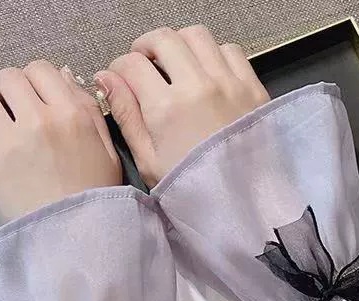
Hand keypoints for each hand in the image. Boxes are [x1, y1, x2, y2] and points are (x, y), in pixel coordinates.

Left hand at [0, 62, 120, 225]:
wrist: (74, 246)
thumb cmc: (93, 204)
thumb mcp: (108, 155)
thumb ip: (89, 112)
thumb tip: (65, 76)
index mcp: (72, 116)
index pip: (40, 70)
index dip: (33, 82)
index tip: (31, 99)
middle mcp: (38, 122)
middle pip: (7, 78)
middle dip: (6, 92)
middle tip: (9, 113)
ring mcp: (7, 144)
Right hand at [95, 26, 268, 186]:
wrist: (243, 207)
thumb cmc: (194, 192)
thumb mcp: (150, 161)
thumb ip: (127, 115)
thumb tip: (106, 79)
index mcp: (166, 109)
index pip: (132, 64)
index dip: (119, 68)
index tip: (120, 78)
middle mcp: (198, 86)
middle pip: (164, 39)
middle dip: (146, 47)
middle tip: (143, 64)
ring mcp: (228, 83)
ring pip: (197, 36)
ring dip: (179, 44)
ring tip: (174, 64)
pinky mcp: (252, 87)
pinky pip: (229, 50)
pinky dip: (213, 53)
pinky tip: (206, 73)